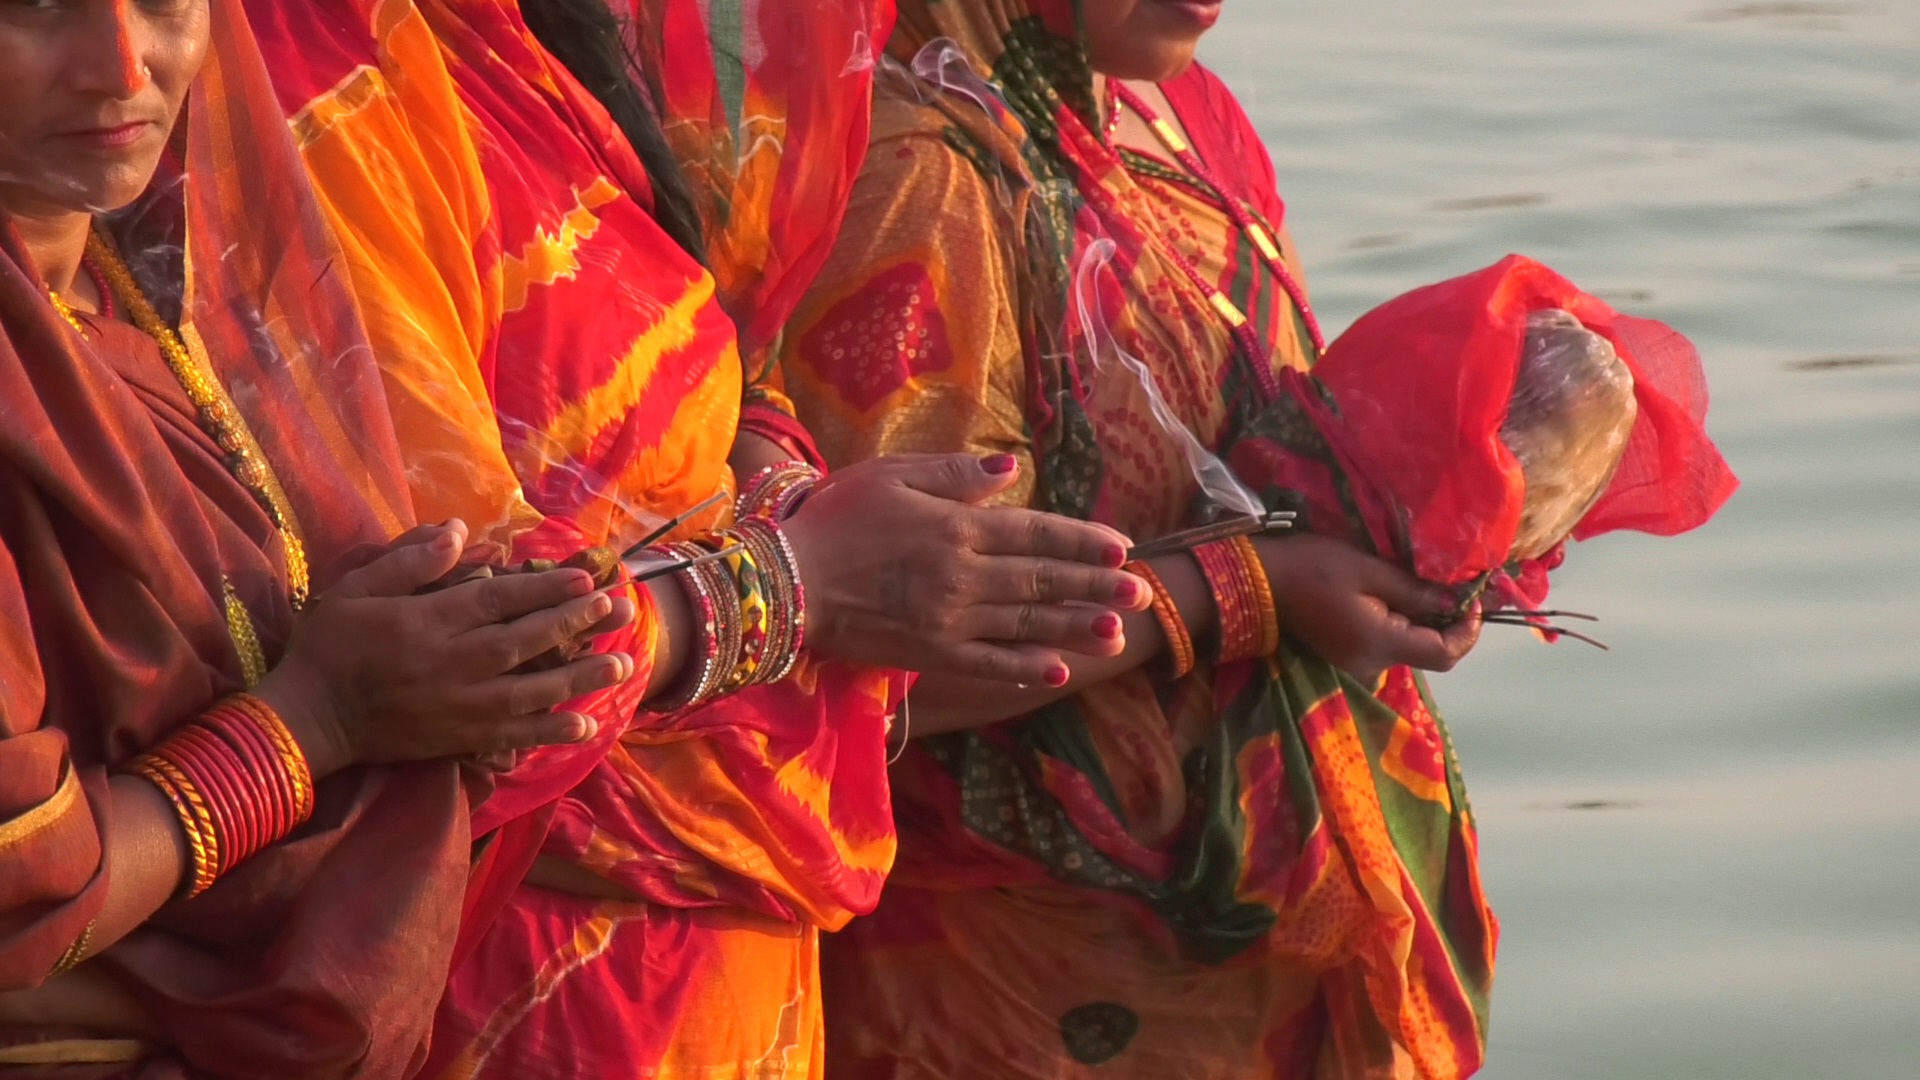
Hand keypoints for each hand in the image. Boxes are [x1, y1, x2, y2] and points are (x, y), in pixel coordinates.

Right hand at [255, 520, 637, 777]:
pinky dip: (550, 730)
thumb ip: (409, 561)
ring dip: (579, 676)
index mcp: (427, 622)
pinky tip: (586, 725)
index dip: (544, 590)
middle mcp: (451, 664)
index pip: (497, 601)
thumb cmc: (329, 647)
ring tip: (623, 663)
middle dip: (575, 623)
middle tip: (620, 609)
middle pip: (524, 640)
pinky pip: (512, 735)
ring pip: (530, 689)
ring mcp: (458, 706)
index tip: (585, 579)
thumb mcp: (356, 588)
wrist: (307, 719)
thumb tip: (459, 531)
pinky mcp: (458, 738)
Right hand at [780, 454, 1150, 684]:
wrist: (785, 582)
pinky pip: (988, 664)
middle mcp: (962, 576)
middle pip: (1042, 582)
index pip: (1035, 533)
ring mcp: (949, 620)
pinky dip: (1025, 669)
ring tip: (1119, 634)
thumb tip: (1010, 470)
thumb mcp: (891, 475)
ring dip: (1076, 629)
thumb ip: (954, 475)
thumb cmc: (834, 519)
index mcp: (957, 527)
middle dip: (1096, 587)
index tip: (1122, 548)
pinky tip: (1059, 672)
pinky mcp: (930, 654)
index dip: (1081, 541)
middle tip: (1142, 594)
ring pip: (1026, 625)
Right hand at [1252, 533, 1480, 683]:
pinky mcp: (1349, 658)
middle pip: (1430, 654)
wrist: (1261, 582)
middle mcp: (1373, 665)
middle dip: (1447, 623)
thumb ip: (1416, 591)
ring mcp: (1359, 666)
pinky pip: (1390, 646)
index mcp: (1381, 643)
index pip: (1445, 653)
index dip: (1468, 630)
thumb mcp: (1369, 570)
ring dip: (1424, 623)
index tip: (1472, 599)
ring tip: (1421, 587)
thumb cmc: (1314, 568)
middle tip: (1450, 586)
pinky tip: (1395, 599)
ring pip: (1410, 649)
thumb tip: (1455, 601)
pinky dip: (1402, 626)